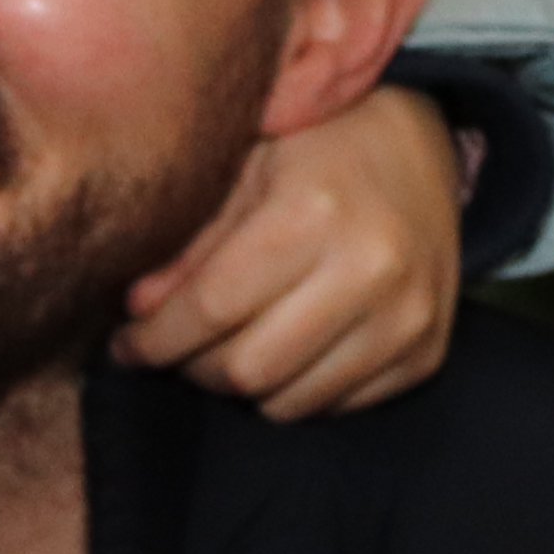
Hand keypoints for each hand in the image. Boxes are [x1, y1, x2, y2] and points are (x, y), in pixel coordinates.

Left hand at [115, 80, 464, 418]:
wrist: (423, 147)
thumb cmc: (316, 150)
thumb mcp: (243, 169)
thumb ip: (188, 245)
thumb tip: (138, 314)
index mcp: (313, 214)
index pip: (209, 310)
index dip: (153, 340)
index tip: (126, 345)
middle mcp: (371, 270)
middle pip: (248, 370)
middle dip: (194, 367)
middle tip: (175, 347)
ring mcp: (408, 317)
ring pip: (291, 402)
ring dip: (245, 385)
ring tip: (228, 345)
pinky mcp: (427, 351)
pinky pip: (337, 406)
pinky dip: (298, 390)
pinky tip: (285, 349)